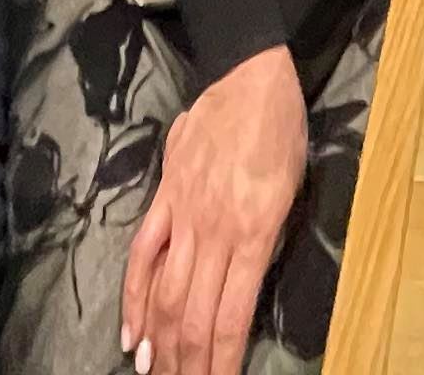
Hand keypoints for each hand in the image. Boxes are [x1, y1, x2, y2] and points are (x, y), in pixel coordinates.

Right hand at [126, 48, 306, 374]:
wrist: (251, 78)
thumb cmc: (283, 134)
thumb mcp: (291, 191)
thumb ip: (264, 241)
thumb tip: (243, 286)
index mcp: (254, 234)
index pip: (231, 316)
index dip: (222, 361)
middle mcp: (215, 232)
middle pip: (193, 314)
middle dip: (188, 364)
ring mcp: (184, 215)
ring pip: (166, 293)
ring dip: (160, 343)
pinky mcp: (165, 198)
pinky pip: (144, 255)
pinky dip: (135, 298)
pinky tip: (132, 333)